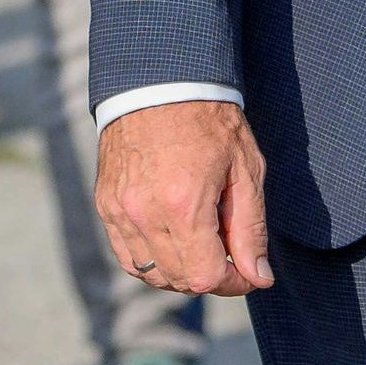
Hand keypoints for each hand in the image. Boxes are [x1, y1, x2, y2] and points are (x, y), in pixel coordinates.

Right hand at [96, 100, 272, 296]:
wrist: (160, 81)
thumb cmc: (210, 120)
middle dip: (210, 276)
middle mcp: (145, 213)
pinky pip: (126, 255)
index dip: (233, 283)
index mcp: (183, 205)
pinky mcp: (106, 204)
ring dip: (180, 271)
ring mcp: (119, 210)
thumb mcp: (245, 170)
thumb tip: (259, 278)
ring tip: (202, 242)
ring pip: (149, 273)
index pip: (205, 277)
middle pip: (178, 280)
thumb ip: (250, 229)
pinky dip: (152, 259)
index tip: (248, 271)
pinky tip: (173, 238)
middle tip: (230, 253)